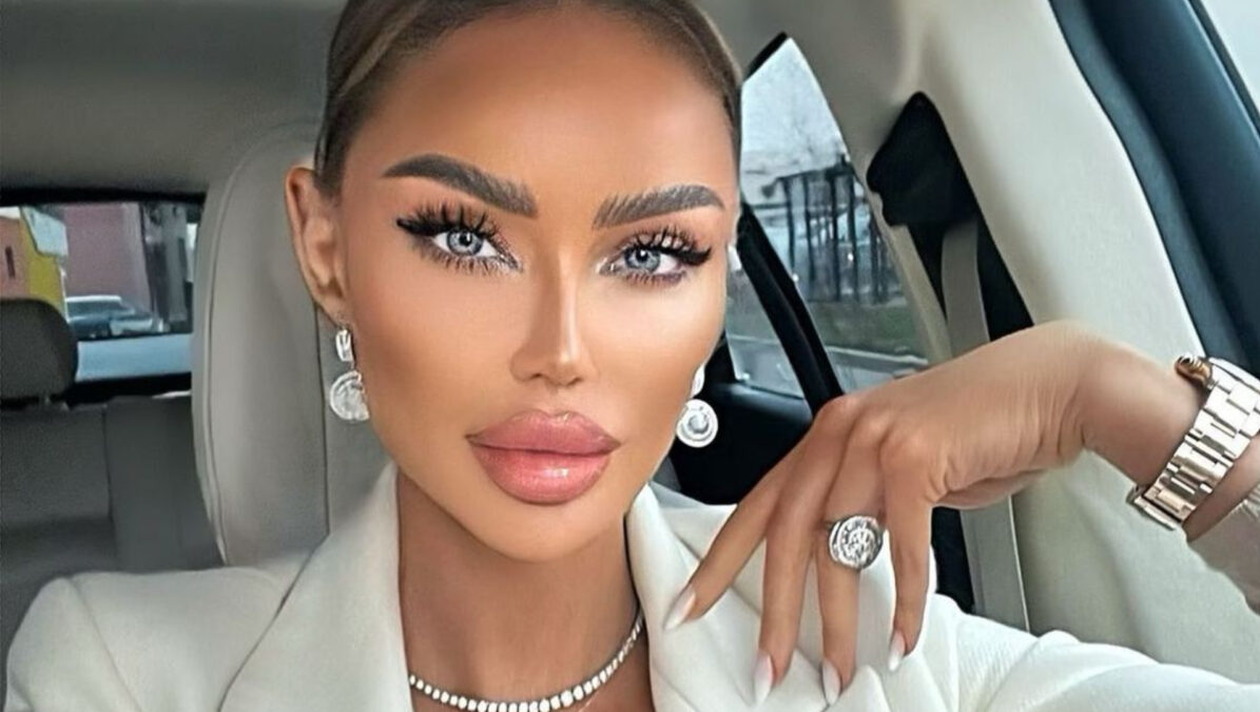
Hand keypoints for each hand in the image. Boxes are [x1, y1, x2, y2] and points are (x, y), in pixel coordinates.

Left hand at [662, 320, 1108, 702]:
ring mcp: (876, 440)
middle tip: (766, 667)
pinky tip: (905, 637)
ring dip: (838, 621)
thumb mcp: (902, 462)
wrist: (1050, 386)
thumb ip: (863, 498)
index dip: (720, 559)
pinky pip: (901, 547)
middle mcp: (841, 431)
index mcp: (828, 433)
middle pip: (785, 533)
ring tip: (838, 671)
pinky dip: (906, 602)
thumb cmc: (982, 425)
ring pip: (837, 546)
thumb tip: (839, 558)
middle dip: (772, 610)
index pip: (757, 503)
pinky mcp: (918, 456)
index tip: (690, 604)